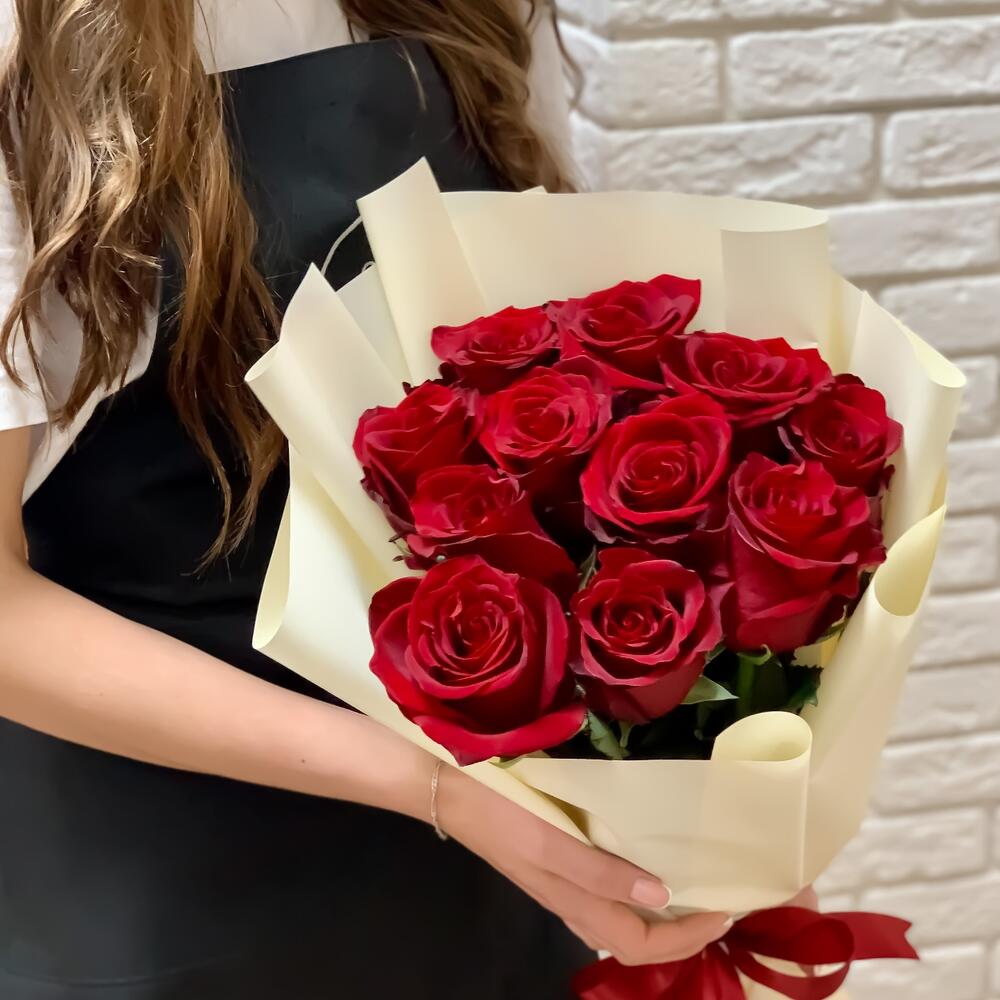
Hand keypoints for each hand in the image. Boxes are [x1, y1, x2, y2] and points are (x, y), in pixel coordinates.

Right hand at [436, 765, 731, 965]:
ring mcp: (563, 887)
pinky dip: (636, 894)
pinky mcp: (555, 865)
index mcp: (576, 903)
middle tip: (720, 905)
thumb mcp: (550, 843)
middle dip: (683, 935)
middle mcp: (574, 904)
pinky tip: (645, 868)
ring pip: (622, 922)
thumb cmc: (503, 816)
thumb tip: (662, 895)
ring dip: (662, 918)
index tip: (726, 908)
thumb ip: (601, 872)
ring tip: (693, 890)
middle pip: (637, 942)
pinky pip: (606, 897)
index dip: (688, 936)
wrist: (454, 792)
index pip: (644, 944)